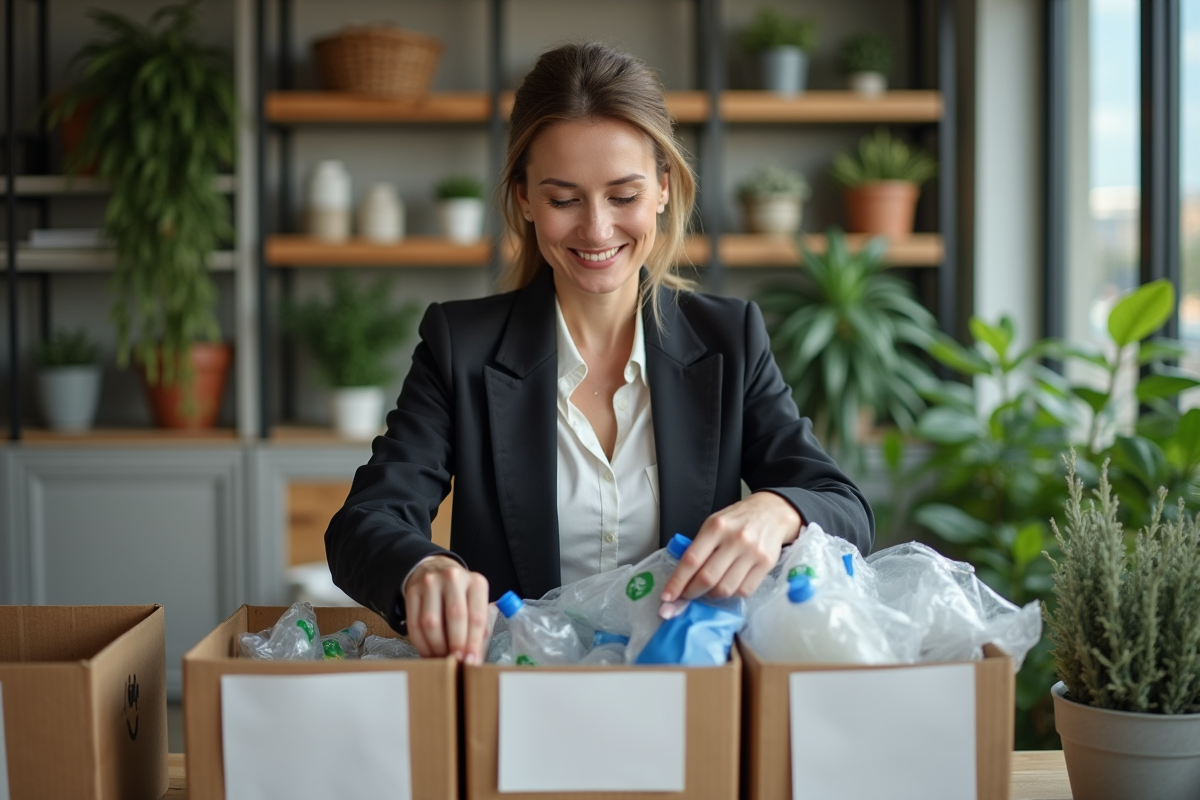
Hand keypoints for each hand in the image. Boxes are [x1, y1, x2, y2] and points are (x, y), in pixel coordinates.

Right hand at [404, 555, 489, 662]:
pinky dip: (421, 644)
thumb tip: (473, 657)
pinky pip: (414, 624)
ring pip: (431, 622)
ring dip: (437, 647)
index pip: (477, 616)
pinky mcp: (412, 592)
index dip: (473, 643)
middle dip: (456, 645)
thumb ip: (478, 627)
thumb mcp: (476, 603)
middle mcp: (453, 578)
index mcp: (475, 582)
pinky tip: (428, 652)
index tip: (471, 662)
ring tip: (442, 659)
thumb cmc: (461, 594)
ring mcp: (430, 583)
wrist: (436, 571)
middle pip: (455, 616)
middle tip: (456, 662)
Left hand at [661, 492, 801, 601]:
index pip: (691, 560)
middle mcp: (735, 539)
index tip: (667, 597)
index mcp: (716, 527)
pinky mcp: (766, 564)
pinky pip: (744, 591)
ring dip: (711, 596)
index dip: (677, 582)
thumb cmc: (738, 520)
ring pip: (726, 588)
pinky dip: (732, 595)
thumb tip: (681, 577)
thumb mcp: (714, 523)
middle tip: (686, 597)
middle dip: (692, 593)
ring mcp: (752, 552)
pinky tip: (727, 587)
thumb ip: (699, 546)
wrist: (773, 512)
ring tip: (708, 591)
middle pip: (707, 578)